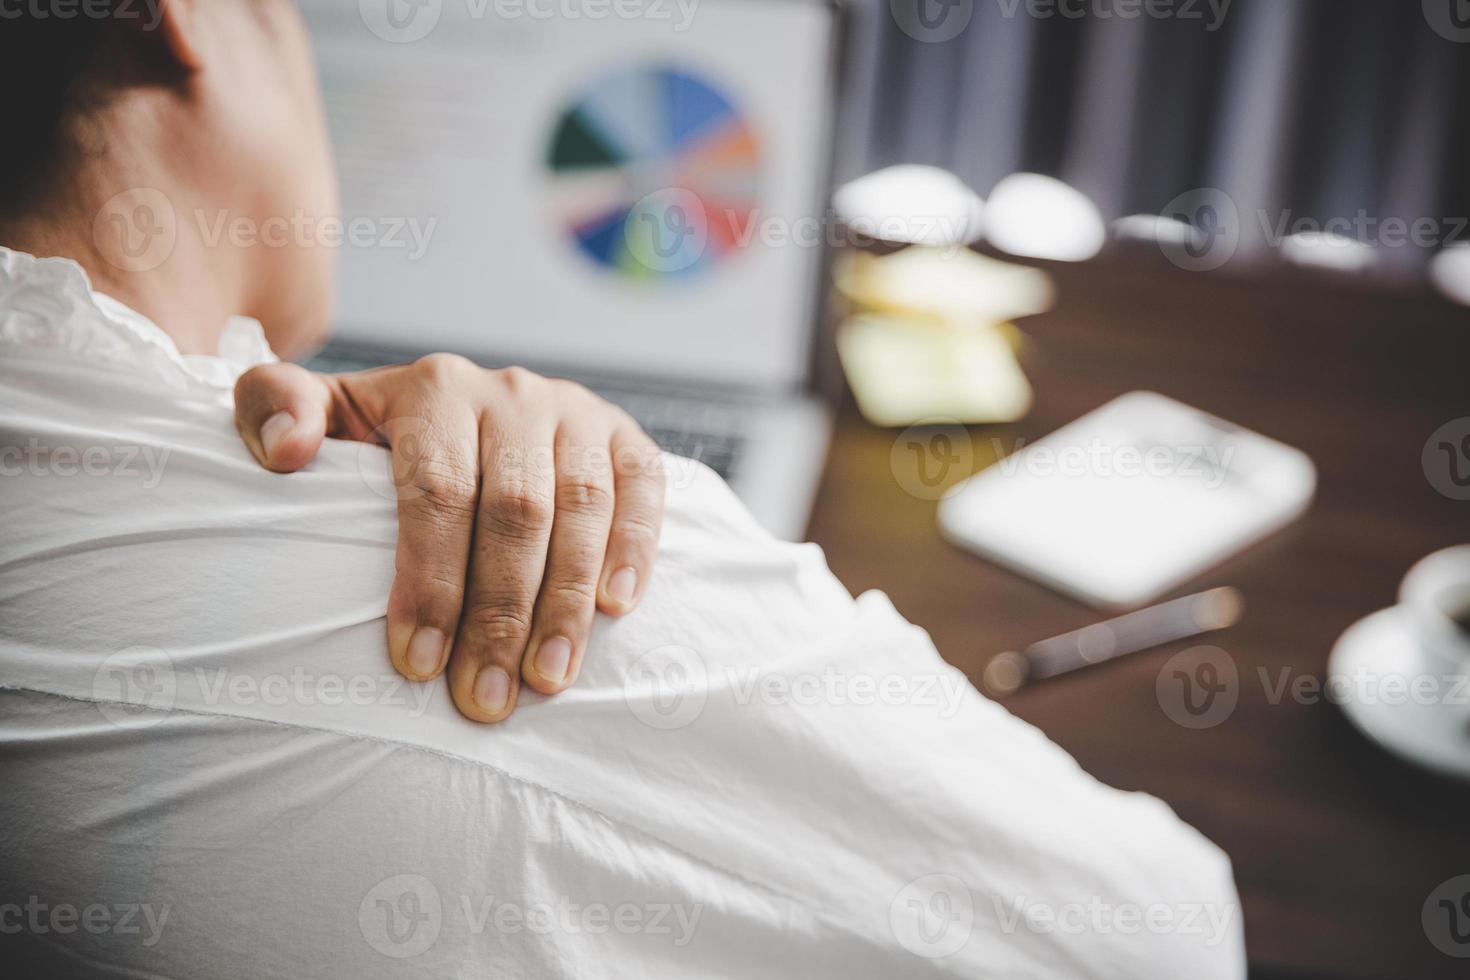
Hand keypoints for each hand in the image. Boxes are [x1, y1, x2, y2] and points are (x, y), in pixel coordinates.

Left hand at [232, 354, 664, 722]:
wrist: (463, 408)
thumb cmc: (382, 442)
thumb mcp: (322, 416)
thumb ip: (273, 406)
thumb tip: (286, 452)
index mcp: (435, 389)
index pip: (436, 490)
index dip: (430, 580)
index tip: (417, 665)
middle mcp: (511, 392)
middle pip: (514, 509)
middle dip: (499, 613)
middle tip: (485, 700)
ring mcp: (575, 412)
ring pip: (581, 507)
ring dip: (566, 601)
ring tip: (548, 681)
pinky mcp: (625, 436)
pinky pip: (643, 486)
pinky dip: (634, 545)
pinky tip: (617, 608)